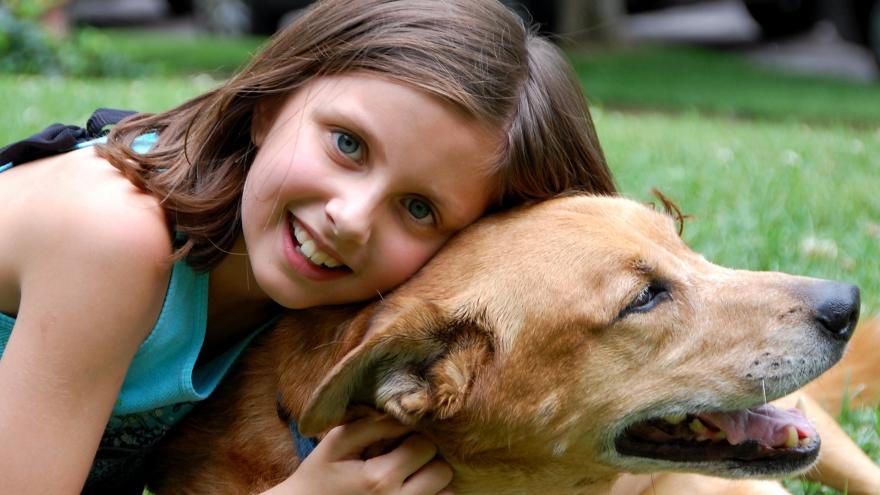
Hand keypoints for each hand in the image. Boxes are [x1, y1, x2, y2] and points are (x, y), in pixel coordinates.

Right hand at [280, 416, 452, 494]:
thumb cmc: (319, 475)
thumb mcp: (338, 442)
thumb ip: (374, 425)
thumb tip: (407, 413)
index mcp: (380, 479)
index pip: (425, 446)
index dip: (414, 437)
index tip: (398, 441)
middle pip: (442, 472)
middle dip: (427, 460)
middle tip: (406, 459)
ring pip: (447, 494)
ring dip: (432, 482)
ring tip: (410, 477)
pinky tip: (411, 488)